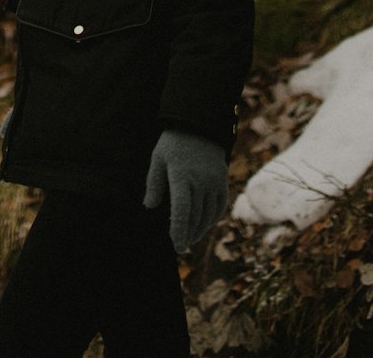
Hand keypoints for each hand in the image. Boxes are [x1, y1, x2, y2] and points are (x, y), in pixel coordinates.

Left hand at [143, 128, 228, 251]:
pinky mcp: (222, 181)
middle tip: (180, 247)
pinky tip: (204, 225)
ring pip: (208, 214)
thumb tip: (149, 206)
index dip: (179, 230)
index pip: (181, 210)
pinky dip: (212, 219)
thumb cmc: (173, 143)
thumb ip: (154, 183)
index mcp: (181, 176)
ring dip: (199, 229)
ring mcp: (214, 182)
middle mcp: (200, 181)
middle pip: (195, 216)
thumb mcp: (158, 158)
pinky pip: (219, 207)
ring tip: (190, 239)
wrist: (199, 125)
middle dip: (187, 234)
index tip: (176, 246)